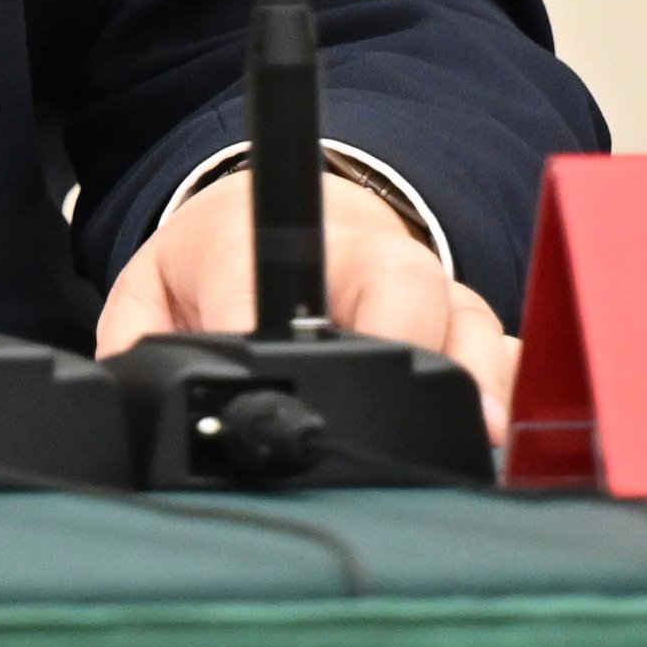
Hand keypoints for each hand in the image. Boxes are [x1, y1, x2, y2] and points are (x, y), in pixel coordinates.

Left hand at [100, 171, 517, 439]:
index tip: (260, 364)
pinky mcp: (466, 320)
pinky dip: (509, 395)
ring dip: (472, 382)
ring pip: (467, 319)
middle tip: (396, 411)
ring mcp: (421, 284)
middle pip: (399, 281)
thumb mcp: (158, 284)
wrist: (282, 207)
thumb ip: (139, 338)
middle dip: (403, 341)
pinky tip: (504, 436)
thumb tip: (137, 402)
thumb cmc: (221, 257)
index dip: (259, 323)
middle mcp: (357, 252)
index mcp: (258, 235)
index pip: (260, 270)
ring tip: (473, 438)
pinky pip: (507, 353)